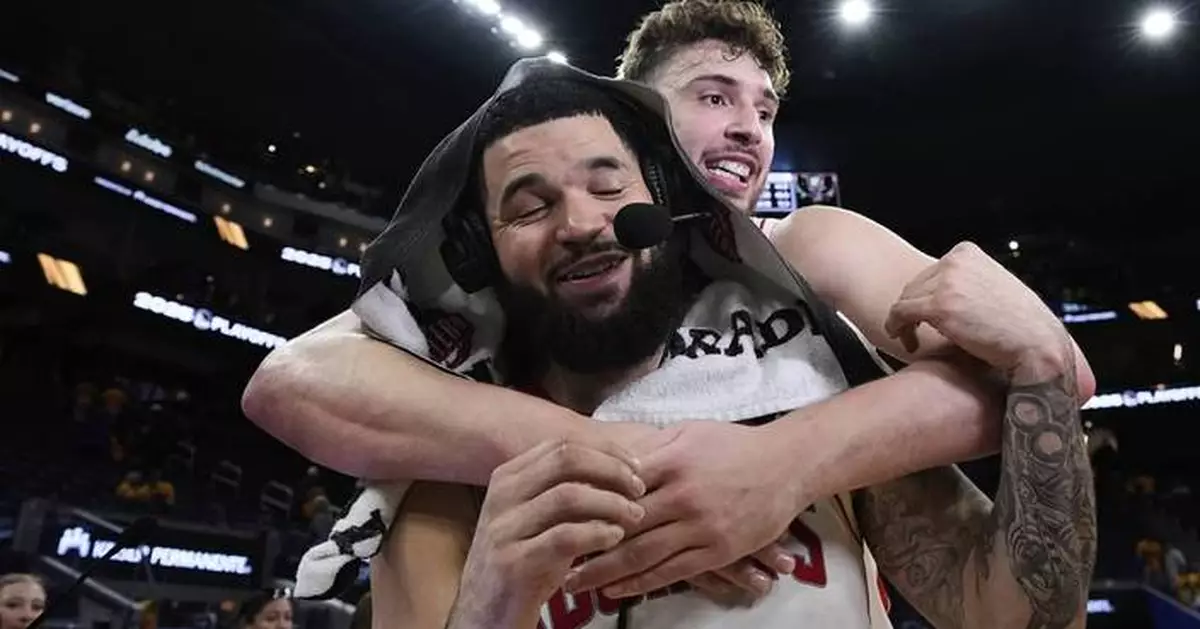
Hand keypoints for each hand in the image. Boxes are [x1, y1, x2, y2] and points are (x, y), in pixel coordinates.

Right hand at [455, 439, 645, 626]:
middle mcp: (501, 496)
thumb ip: (565, 490)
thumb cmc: (523, 563)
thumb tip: (618, 465)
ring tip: (633, 516)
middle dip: (611, 470)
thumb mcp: (536, 518)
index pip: (562, 444)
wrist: (485, 614)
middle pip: (566, 459)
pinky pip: (565, 537)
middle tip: (638, 489)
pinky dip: (598, 533)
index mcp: (507, 478)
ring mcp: (504, 529)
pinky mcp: (513, 563)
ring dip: (611, 503)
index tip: (635, 466)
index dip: (605, 451)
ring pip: (568, 495)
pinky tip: (614, 539)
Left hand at [567, 421, 807, 598]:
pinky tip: (616, 590)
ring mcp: (701, 526)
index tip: (557, 516)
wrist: (787, 464)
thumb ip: (650, 447)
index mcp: (670, 461)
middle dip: (585, 546)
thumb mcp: (687, 431)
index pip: (616, 486)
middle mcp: (682, 496)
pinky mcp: (718, 550)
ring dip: (605, 573)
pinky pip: (672, 571)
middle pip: (623, 526)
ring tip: (574, 584)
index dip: (585, 503)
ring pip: (643, 555)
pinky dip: (641, 583)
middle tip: (553, 560)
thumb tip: (610, 459)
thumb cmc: (733, 444)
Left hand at [885, 242, 1067, 373]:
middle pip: (914, 285)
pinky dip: (896, 328)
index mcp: (966, 252)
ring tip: (912, 340)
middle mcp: (954, 261)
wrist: (1037, 344)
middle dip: (913, 309)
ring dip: (904, 322)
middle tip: (915, 331)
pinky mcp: (938, 306)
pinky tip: (908, 343)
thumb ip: (968, 281)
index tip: (926, 316)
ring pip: (904, 300)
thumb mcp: (994, 285)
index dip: (924, 296)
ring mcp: (946, 283)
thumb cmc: (1021, 323)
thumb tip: (944, 290)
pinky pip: (900, 314)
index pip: (929, 273)